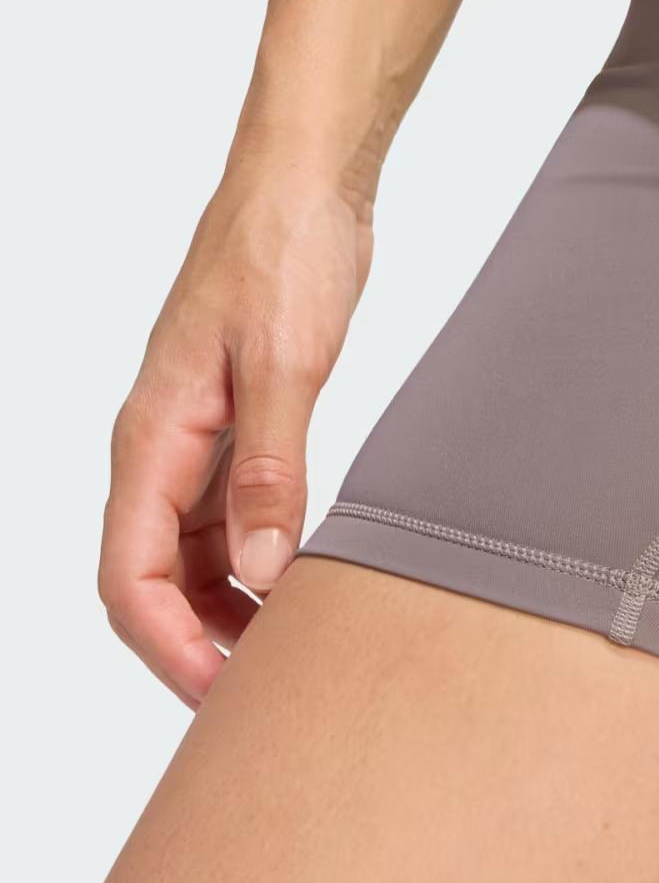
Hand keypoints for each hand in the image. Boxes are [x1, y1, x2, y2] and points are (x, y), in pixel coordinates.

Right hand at [100, 163, 370, 705]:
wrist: (305, 183)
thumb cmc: (284, 251)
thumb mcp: (287, 361)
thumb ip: (274, 466)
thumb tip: (258, 568)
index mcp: (151, 435)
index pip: (128, 574)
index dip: (167, 648)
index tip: (219, 697)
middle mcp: (162, 445)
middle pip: (153, 578)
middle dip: (196, 644)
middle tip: (261, 699)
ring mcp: (199, 435)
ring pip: (191, 552)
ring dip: (228, 608)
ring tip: (287, 655)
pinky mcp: (240, 419)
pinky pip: (229, 513)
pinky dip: (256, 557)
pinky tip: (300, 582)